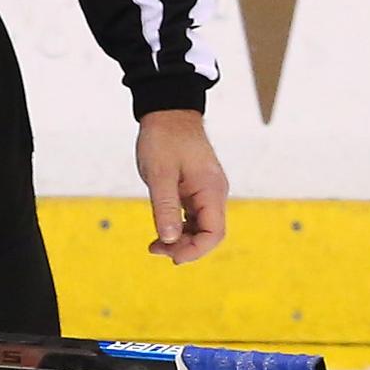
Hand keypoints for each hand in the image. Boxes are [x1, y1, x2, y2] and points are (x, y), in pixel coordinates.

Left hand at [135, 109, 228, 261]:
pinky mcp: (195, 189)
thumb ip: (164, 207)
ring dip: (181, 239)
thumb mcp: (159, 174)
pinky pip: (192, 216)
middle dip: (186, 247)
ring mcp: (206, 191)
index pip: (215, 232)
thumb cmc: (164, 139)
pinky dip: (178, 227)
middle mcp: (214, 192)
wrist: (168, 113)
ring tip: (154, 245)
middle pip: (209, 233)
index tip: (172, 256)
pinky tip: (161, 233)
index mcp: (211, 190)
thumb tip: (170, 239)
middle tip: (156, 250)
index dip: (196, 250)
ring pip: (200, 226)